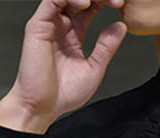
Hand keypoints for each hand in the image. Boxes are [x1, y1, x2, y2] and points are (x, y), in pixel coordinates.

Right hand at [0, 0, 127, 132]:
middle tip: (118, 1)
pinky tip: (85, 3)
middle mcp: (60, 25)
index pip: (90, 6)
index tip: (121, 5)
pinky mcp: (38, 25)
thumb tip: (121, 26)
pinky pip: (52, 0)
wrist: (42, 107)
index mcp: (73, 34)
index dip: (105, 1)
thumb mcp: (94, 69)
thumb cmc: (63, 93)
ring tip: (104, 0)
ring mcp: (49, 24)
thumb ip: (106, 47)